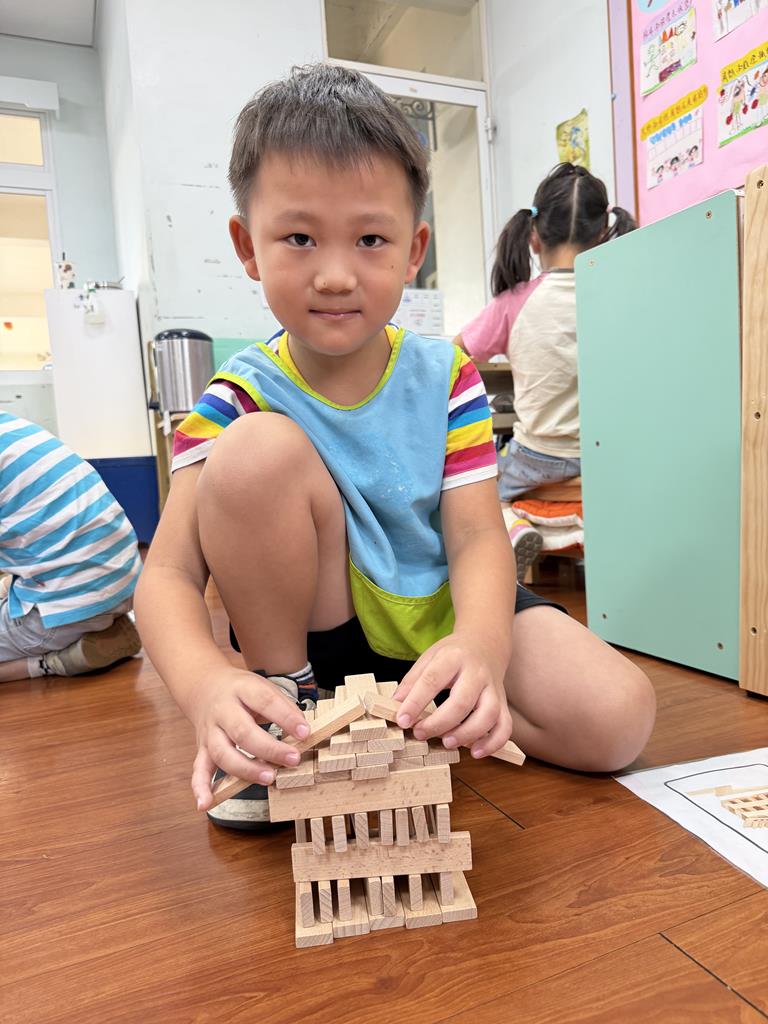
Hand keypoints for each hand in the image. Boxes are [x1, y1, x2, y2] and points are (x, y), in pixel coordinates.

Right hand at [189, 666, 309, 810]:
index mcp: (241, 689)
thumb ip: (282, 707)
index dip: (286, 717)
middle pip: (242, 731)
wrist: (204, 687)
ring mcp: (210, 731)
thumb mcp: (262, 687)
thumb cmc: (240, 691)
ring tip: (268, 777)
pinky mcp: (202, 749)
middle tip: (292, 759)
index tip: (305, 732)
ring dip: (245, 769)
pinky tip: (205, 803)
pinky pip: (199, 769)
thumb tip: (302, 732)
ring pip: (223, 753)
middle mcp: (222, 710)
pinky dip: (200, 788)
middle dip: (269, 749)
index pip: (265, 701)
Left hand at [393, 633, 512, 758]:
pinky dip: (493, 743)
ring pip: (489, 714)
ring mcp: (493, 689)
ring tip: (447, 743)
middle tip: (421, 733)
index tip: (402, 720)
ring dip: (468, 734)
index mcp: (453, 658)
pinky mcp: (503, 703)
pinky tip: (475, 751)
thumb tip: (396, 704)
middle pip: (462, 701)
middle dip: (439, 723)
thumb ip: (412, 681)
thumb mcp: (429, 658)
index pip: (433, 680)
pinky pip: (505, 726)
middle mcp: (476, 673)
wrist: (486, 644)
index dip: (415, 702)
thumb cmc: (453, 655)